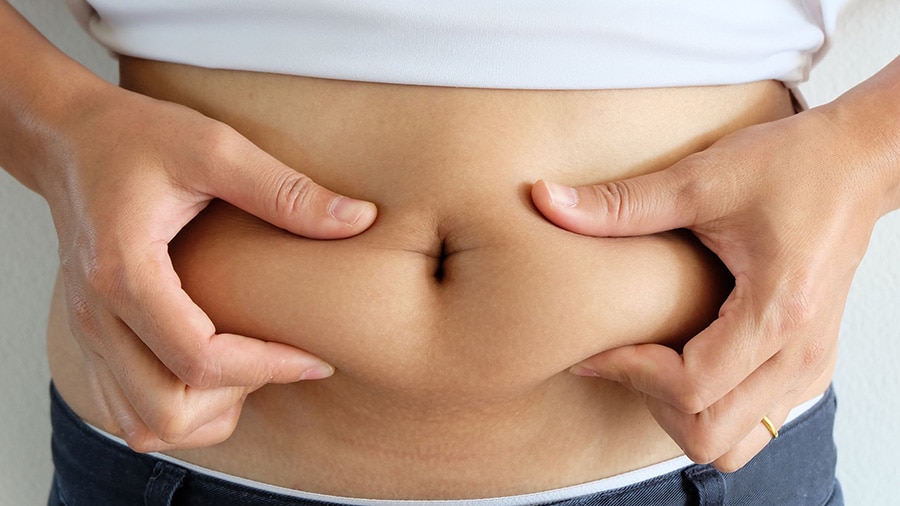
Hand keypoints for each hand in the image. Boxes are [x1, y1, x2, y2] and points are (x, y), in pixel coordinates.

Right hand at [40, 86, 376, 451]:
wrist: (69, 138)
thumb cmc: (138, 136)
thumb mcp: (216, 148)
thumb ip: (286, 191)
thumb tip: (359, 220)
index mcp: (125, 274)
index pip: (199, 361)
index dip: (269, 368)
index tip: (315, 358)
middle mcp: (97, 317)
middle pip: (166, 414)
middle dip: (235, 397)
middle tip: (275, 357)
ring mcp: (87, 334)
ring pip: (144, 426)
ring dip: (204, 411)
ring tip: (245, 363)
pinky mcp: (91, 338)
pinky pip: (129, 410)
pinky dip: (177, 407)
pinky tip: (213, 366)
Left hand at [531, 108, 883, 470]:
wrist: (859, 164)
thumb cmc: (793, 165)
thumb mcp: (701, 177)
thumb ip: (621, 201)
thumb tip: (545, 200)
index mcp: (777, 313)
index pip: (692, 388)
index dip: (630, 371)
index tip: (596, 347)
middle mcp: (800, 355)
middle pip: (711, 434)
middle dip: (652, 402)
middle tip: (622, 357)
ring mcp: (809, 366)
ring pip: (735, 442)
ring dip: (682, 415)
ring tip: (653, 364)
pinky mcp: (808, 364)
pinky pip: (755, 421)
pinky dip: (713, 408)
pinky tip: (686, 360)